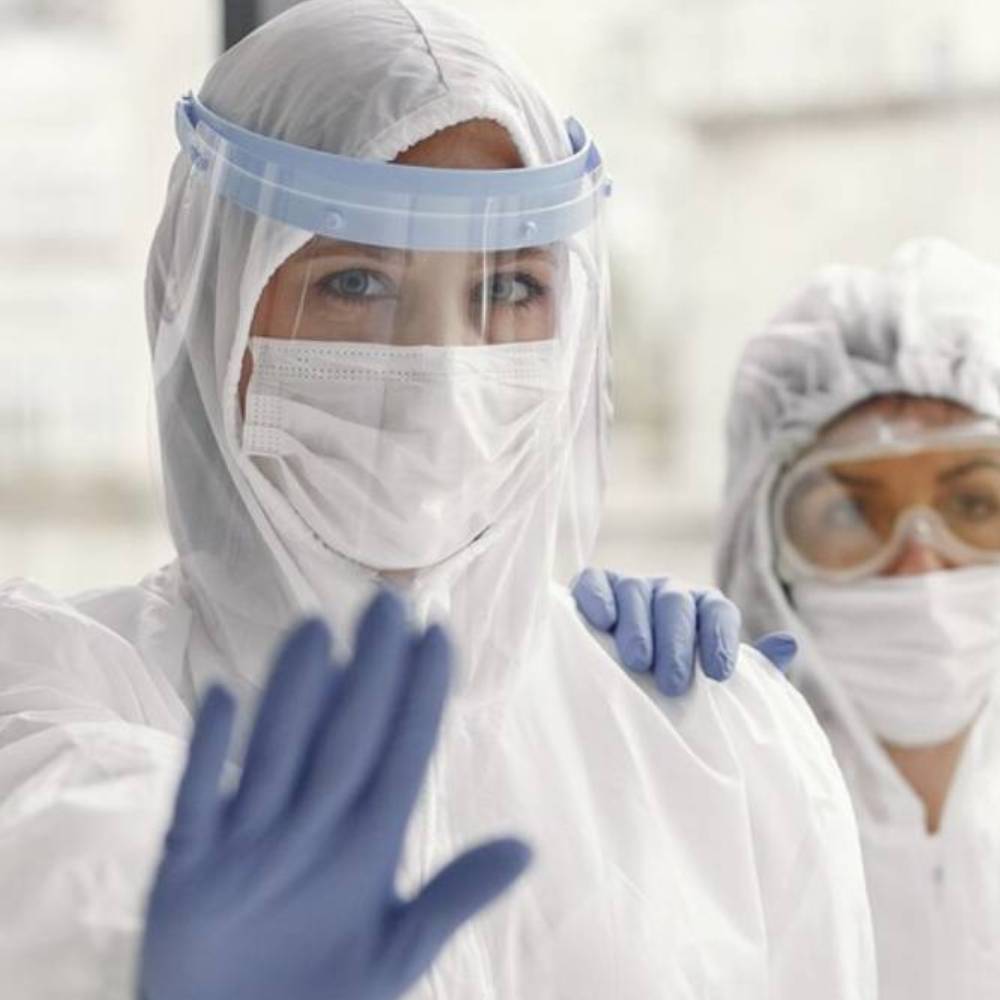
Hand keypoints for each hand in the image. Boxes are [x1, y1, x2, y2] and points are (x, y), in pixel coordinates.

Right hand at [140, 591, 529, 999]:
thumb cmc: (323, 996)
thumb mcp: (396, 952)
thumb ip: (452, 899)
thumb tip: (527, 847)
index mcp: (366, 845)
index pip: (401, 756)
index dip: (420, 698)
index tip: (439, 636)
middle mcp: (311, 826)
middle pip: (344, 738)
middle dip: (368, 674)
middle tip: (387, 604)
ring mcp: (248, 839)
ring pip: (275, 752)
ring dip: (293, 695)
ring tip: (316, 630)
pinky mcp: (185, 866)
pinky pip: (197, 800)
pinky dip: (206, 755)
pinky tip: (221, 697)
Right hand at [572, 569, 796, 695]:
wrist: (620, 677)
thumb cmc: (674, 681)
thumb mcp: (712, 679)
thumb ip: (753, 667)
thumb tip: (788, 644)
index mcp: (703, 608)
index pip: (718, 610)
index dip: (719, 639)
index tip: (718, 674)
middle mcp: (668, 591)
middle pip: (676, 603)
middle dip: (677, 641)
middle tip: (674, 682)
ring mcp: (630, 586)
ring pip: (636, 591)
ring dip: (638, 626)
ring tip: (638, 661)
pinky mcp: (593, 586)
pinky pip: (595, 581)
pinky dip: (598, 597)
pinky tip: (603, 620)